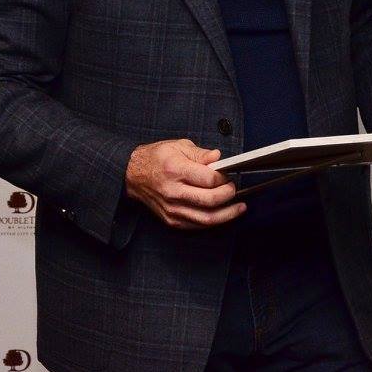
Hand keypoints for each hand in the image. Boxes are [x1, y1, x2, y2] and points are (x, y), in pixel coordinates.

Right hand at [125, 138, 244, 229]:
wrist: (132, 175)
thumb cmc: (156, 158)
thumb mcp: (178, 146)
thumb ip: (201, 153)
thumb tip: (219, 158)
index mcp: (176, 170)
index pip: (209, 180)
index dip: (224, 179)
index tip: (230, 175)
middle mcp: (173, 191)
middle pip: (210, 200)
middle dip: (228, 196)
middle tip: (235, 189)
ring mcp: (172, 208)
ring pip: (206, 218)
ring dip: (227, 215)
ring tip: (239, 208)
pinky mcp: (171, 220)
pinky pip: (197, 225)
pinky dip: (213, 221)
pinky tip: (222, 215)